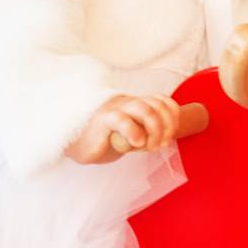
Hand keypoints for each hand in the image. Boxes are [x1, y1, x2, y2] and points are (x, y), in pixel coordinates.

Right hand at [64, 94, 182, 164]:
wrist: (74, 144)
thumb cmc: (102, 140)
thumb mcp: (129, 136)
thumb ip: (145, 133)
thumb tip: (163, 139)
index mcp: (135, 104)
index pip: (163, 101)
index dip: (173, 117)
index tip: (170, 136)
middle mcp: (127, 103)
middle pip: (158, 104)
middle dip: (167, 126)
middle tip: (161, 144)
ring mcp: (115, 109)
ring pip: (144, 109)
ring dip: (155, 129)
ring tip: (149, 146)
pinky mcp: (103, 119)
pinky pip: (123, 120)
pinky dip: (135, 132)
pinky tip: (135, 143)